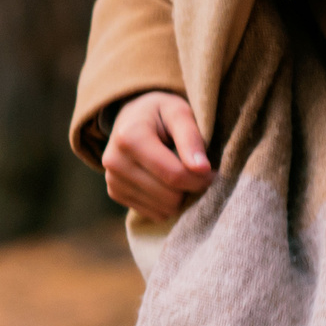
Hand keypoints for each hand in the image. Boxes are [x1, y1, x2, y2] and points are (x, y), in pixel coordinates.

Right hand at [102, 91, 211, 220]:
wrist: (132, 116)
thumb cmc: (160, 113)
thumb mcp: (178, 112)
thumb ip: (191, 138)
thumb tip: (202, 169)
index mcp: (130, 137)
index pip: (174, 174)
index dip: (200, 178)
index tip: (213, 172)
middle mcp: (114, 161)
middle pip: (168, 197)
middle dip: (190, 188)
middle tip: (199, 173)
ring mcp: (112, 180)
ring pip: (162, 209)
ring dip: (179, 197)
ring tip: (181, 174)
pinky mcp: (115, 193)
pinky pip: (153, 214)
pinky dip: (166, 203)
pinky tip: (166, 182)